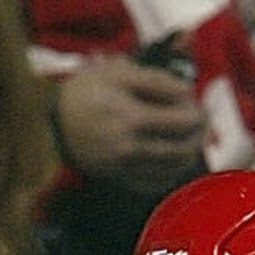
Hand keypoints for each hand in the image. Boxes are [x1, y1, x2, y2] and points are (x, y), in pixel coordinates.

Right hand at [51, 53, 206, 191]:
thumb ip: (156, 79)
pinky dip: (171, 172)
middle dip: (197, 133)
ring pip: (172, 167)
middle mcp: (130, 147)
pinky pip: (155, 182)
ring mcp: (125, 167)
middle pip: (181, 146)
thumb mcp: (118, 72)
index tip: (196, 101)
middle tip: (201, 120)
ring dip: (189, 153)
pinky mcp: (119, 179)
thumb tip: (187, 92)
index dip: (194, 109)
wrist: (53, 122)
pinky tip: (174, 160)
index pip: (180, 118)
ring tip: (193, 139)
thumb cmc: (87, 90)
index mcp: (131, 117)